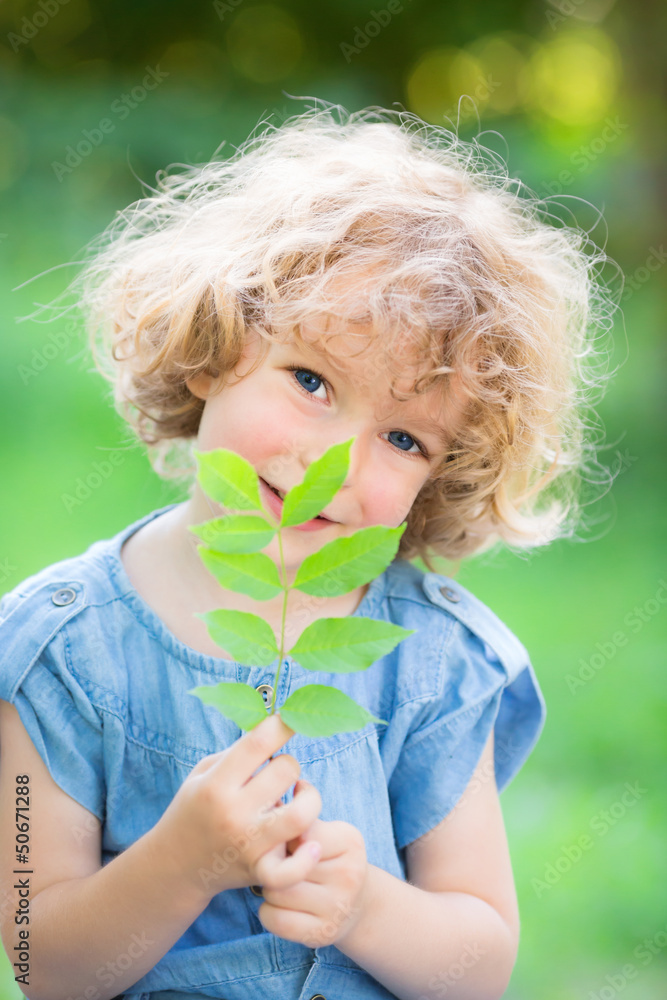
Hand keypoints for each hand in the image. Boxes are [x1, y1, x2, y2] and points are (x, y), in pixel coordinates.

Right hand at [152, 714, 321, 900]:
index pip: (258, 743)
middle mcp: (233, 813)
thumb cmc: (194, 810)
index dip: (282, 724)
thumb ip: (236, 753)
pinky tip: (310, 843)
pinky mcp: (259, 871)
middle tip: (281, 771)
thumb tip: (275, 729)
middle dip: (289, 763)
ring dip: (309, 798)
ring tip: (300, 796)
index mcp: (216, 784)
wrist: (173, 866)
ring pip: (301, 814)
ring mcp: (248, 844)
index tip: (292, 719)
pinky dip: (307, 857)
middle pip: (285, 771)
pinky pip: (293, 869)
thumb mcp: (202, 774)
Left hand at [258, 780, 369, 948]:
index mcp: (350, 841)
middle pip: (285, 862)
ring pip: (275, 891)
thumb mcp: (326, 830)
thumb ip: (302, 815)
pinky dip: (268, 912)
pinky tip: (279, 905)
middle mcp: (349, 875)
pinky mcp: (321, 934)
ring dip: (268, 886)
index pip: (299, 830)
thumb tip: (289, 790)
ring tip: (279, 882)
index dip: (284, 834)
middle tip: (277, 862)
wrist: (356, 905)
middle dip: (273, 861)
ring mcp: (337, 907)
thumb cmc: (329, 859)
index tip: (287, 839)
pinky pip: (273, 919)